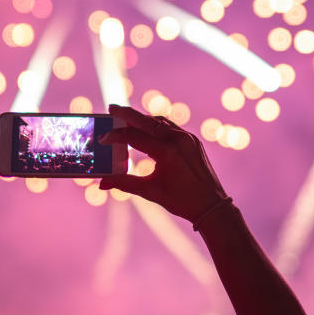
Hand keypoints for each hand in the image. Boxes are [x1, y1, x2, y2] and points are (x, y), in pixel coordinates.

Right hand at [97, 105, 227, 221]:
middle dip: (127, 114)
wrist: (211, 206)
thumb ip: (124, 184)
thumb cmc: (181, 201)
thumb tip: (101, 183)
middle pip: (146, 121)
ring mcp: (188, 138)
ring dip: (143, 119)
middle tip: (111, 108)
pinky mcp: (193, 141)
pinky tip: (147, 128)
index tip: (102, 138)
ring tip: (126, 119)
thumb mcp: (150, 192)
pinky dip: (157, 125)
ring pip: (160, 121)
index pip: (134, 136)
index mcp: (166, 152)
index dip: (116, 136)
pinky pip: (171, 127)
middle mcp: (178, 139)